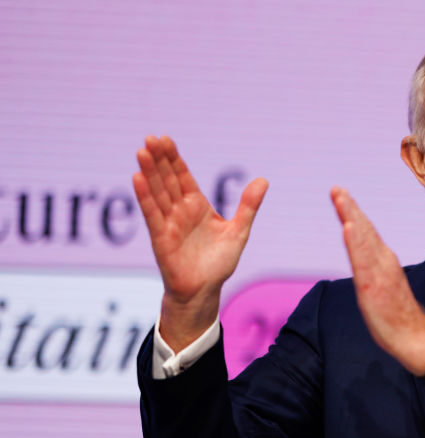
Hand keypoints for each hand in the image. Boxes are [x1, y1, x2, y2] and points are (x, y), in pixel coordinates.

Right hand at [133, 135, 267, 350]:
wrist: (205, 290)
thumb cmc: (219, 262)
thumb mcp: (239, 231)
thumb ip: (248, 206)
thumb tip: (263, 180)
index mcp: (197, 206)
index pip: (183, 176)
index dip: (174, 159)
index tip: (165, 139)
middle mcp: (180, 211)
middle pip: (167, 180)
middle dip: (159, 159)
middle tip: (150, 137)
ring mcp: (169, 223)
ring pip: (157, 193)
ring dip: (148, 173)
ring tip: (141, 151)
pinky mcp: (161, 238)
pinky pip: (152, 214)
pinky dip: (145, 197)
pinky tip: (137, 178)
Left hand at [329, 187, 424, 376]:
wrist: (413, 337)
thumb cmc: (396, 316)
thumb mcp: (382, 286)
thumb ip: (375, 269)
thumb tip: (366, 257)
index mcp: (383, 261)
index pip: (366, 232)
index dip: (352, 212)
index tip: (340, 194)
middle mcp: (383, 261)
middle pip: (364, 229)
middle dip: (350, 207)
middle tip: (336, 188)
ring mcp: (379, 272)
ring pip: (363, 239)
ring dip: (351, 216)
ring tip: (340, 198)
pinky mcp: (374, 286)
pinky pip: (363, 260)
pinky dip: (356, 241)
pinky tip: (348, 227)